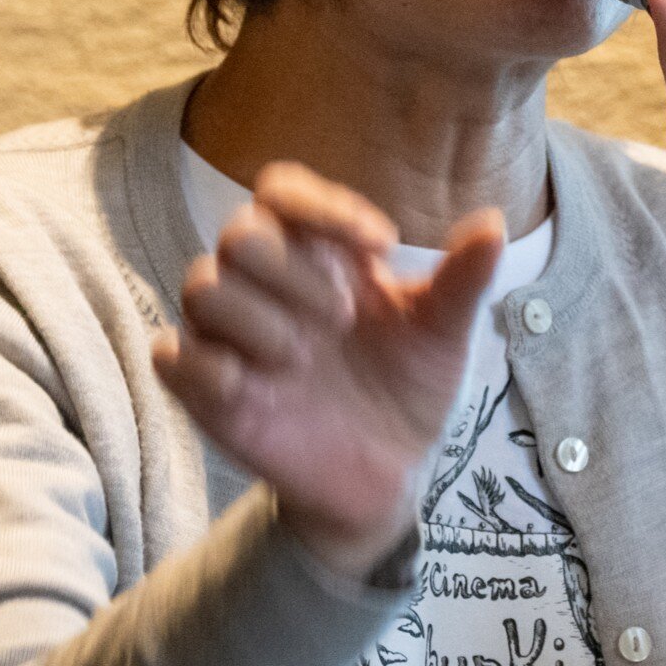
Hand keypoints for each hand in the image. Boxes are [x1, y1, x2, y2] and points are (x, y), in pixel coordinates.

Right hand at [153, 161, 504, 578]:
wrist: (390, 474)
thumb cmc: (407, 387)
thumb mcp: (442, 334)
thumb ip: (462, 281)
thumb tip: (494, 224)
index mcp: (316, 254)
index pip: (282, 191)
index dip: (322, 205)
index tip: (382, 245)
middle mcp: (266, 286)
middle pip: (239, 234)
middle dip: (293, 270)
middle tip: (344, 318)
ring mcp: (231, 337)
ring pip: (202, 285)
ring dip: (256, 317)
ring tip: (304, 357)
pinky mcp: (207, 391)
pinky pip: (170, 356)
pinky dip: (205, 364)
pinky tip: (254, 385)